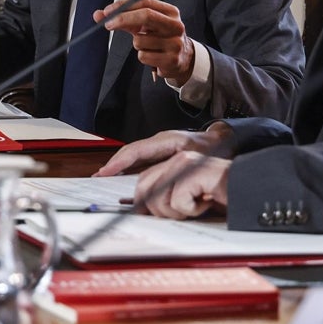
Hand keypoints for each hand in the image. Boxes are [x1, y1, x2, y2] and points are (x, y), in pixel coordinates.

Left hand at [96, 0, 193, 86]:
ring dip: (136, 44)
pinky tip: (152, 56)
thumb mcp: (144, 25)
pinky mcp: (171, 60)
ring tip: (147, 46)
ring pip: (139, 40)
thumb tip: (99, 15)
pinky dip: (142, 57)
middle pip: (146, 15)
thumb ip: (122, 18)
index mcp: (170, 12)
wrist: (183, 59)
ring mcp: (175, 43)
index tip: (108, 11)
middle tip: (108, 24)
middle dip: (123, 19)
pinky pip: (143, 56)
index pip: (145, 2)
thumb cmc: (160, 38)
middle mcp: (175, 25)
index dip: (124, 5)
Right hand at [96, 122, 236, 175]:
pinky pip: (140, 159)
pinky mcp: (161, 152)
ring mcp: (159, 146)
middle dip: (114, 164)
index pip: (136, 151)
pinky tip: (122, 176)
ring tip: (104, 177)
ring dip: (119, 166)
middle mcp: (159, 141)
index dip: (119, 162)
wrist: (223, 140)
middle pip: (130, 152)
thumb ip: (182, 169)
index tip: (105, 172)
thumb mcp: (199, 159)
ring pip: (133, 155)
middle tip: (99, 177)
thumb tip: (165, 182)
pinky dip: (128, 167)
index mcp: (166, 140)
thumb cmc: (214, 149)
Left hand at [133, 150, 229, 218]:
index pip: (144, 180)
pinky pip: (178, 200)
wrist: (253, 193)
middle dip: (158, 209)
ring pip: (159, 197)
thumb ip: (169, 198)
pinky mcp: (197, 172)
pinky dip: (192, 210)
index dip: (140, 201)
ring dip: (177, 212)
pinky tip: (208, 202)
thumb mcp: (190, 199)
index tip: (142, 216)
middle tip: (182, 212)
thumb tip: (142, 210)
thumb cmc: (225, 198)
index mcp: (176, 164)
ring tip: (198, 206)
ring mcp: (188, 163)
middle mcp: (179, 159)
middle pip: (145, 187)